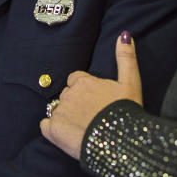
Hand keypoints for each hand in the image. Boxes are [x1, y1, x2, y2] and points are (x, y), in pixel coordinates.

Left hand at [40, 32, 142, 159]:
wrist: (121, 142)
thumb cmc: (127, 111)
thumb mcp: (131, 82)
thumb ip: (126, 57)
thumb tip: (124, 34)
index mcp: (83, 81)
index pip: (75, 80)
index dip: (84, 90)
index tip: (94, 100)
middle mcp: (68, 94)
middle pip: (66, 95)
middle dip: (75, 103)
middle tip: (90, 116)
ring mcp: (59, 112)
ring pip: (56, 109)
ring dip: (66, 116)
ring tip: (82, 128)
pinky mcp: (53, 131)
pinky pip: (45, 126)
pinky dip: (52, 130)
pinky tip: (67, 135)